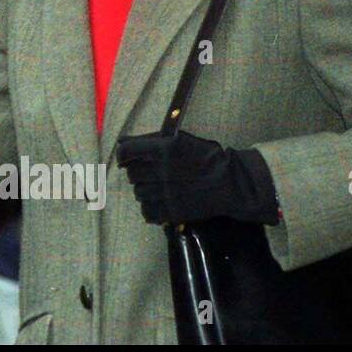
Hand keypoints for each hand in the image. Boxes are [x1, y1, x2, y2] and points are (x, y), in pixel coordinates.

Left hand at [116, 130, 279, 226]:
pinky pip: (147, 212)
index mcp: (163, 150)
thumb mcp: (179, 140)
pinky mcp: (172, 211)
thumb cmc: (205, 156)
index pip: (126, 152)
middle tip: (150, 172)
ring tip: (158, 186)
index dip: (123, 154)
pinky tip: (159, 201)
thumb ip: (150, 140)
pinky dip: (149, 208)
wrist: (230, 183)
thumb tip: (122, 142)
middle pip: (132, 173)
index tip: (127, 157)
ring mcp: (166, 193)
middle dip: (137, 171)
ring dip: (145, 189)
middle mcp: (162, 171)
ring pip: (138, 193)